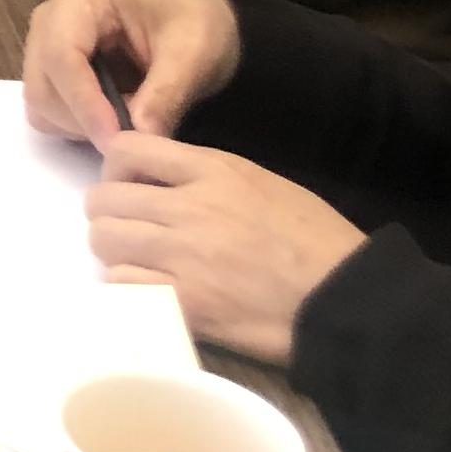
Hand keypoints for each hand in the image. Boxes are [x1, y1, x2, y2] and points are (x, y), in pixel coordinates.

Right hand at [22, 0, 242, 147]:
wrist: (195, 30)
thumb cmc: (194, 29)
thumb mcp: (192, 56)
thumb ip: (165, 95)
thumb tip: (139, 137)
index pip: (62, 54)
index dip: (84, 102)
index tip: (117, 140)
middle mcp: (51, 16)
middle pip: (43, 82)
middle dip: (83, 119)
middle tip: (131, 138)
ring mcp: (44, 45)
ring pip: (40, 102)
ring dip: (80, 127)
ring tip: (128, 124)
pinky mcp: (48, 73)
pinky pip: (46, 113)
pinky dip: (77, 128)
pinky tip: (112, 120)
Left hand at [82, 132, 363, 364]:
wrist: (348, 299)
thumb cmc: (316, 240)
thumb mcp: (264, 183)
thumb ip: (206, 175)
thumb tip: (160, 179)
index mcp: (212, 170)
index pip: (126, 148)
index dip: (116, 168)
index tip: (129, 185)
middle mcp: (188, 207)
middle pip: (102, 198)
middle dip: (110, 213)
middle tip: (132, 230)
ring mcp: (183, 256)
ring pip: (103, 241)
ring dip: (115, 250)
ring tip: (139, 261)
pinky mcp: (185, 303)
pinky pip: (121, 284)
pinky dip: (127, 286)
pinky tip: (151, 289)